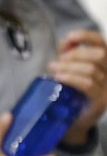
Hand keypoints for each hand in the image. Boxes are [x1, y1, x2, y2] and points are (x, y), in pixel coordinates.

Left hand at [49, 29, 106, 145]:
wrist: (72, 119)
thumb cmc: (70, 89)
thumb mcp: (68, 66)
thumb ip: (68, 51)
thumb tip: (68, 39)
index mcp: (104, 63)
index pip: (103, 44)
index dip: (88, 36)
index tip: (70, 36)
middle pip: (99, 55)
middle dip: (75, 54)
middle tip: (58, 62)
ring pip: (92, 70)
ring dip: (69, 67)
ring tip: (53, 69)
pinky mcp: (101, 102)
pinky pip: (88, 85)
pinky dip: (71, 78)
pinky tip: (58, 77)